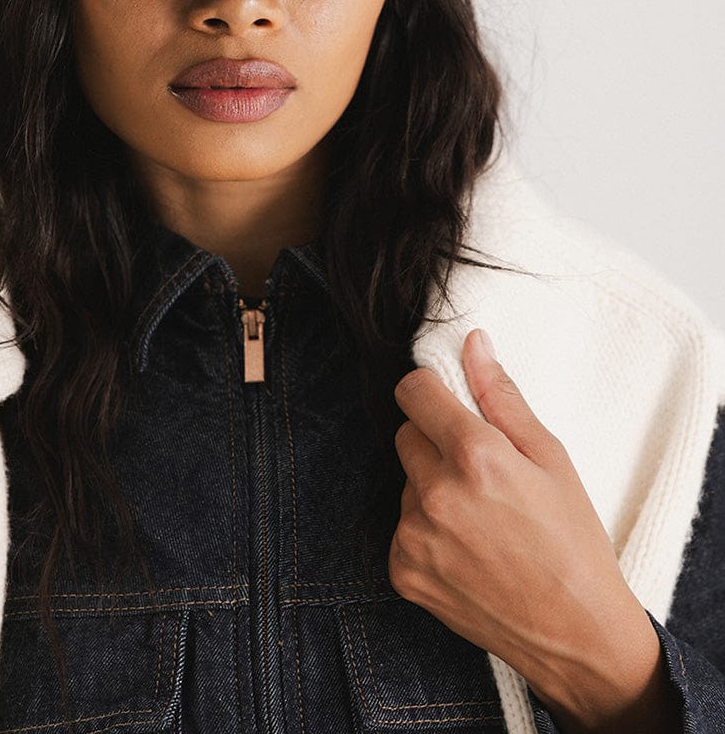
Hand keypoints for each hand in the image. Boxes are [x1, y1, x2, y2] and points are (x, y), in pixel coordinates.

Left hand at [389, 329, 676, 732]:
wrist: (576, 634)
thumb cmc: (573, 541)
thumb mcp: (551, 458)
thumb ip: (501, 396)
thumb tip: (472, 343)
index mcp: (474, 456)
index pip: (413, 391)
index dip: (430, 390)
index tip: (445, 401)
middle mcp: (435, 493)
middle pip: (406, 435)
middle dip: (435, 442)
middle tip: (480, 472)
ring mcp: (413, 535)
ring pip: (405, 483)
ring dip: (431, 489)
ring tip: (482, 519)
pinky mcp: (402, 571)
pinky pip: (401, 527)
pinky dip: (425, 532)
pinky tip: (467, 550)